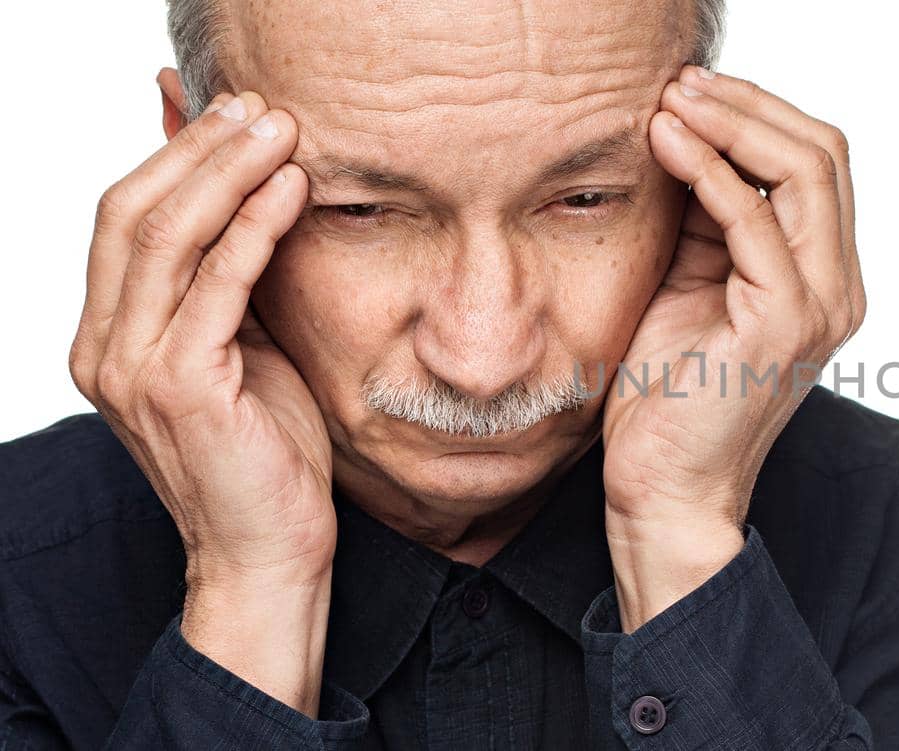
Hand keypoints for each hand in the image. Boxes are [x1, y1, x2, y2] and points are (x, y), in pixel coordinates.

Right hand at [67, 90, 327, 712]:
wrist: (270, 551)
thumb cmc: (267, 452)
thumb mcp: (242, 345)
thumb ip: (229, 275)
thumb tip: (241, 190)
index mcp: (107, 336)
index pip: (122, 218)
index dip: (174, 156)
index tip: (235, 114)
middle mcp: (103, 348)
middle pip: (131, 213)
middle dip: (198, 149)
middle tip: (260, 107)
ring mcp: (133, 369)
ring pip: (166, 237)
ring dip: (227, 172)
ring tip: (282, 130)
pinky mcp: (181, 387)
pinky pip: (216, 285)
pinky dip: (253, 228)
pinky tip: (291, 190)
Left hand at [599, 67, 865, 630]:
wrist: (664, 490)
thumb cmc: (668, 398)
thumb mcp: (688, 284)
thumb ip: (706, 220)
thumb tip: (690, 141)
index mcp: (823, 277)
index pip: (817, 164)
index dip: (760, 114)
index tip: (692, 92)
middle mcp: (838, 287)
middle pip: (824, 152)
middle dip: (749, 104)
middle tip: (680, 85)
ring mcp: (820, 305)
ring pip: (806, 171)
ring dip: (734, 123)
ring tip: (671, 103)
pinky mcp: (783, 324)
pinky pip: (757, 221)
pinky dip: (713, 171)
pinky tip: (668, 145)